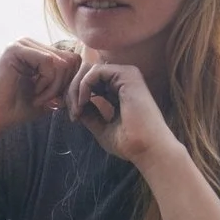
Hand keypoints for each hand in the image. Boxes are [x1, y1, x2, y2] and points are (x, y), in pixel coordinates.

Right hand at [0, 39, 83, 140]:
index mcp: (36, 52)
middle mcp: (29, 44)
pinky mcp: (15, 49)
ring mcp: (22, 44)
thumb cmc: (14, 110)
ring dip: (54, 86)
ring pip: (61, 62)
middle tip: (47, 102)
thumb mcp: (48, 97)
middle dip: (63, 86)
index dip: (69, 83)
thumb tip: (84, 77)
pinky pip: (49, 62)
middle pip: (69, 60)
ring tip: (39, 99)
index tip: (56, 102)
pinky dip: (47, 83)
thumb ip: (65, 85)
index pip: (71, 60)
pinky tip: (35, 94)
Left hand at [67, 59, 187, 176]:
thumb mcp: (101, 128)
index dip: (76, 96)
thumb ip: (89, 114)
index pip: (91, 83)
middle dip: (73, 91)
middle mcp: (123, 80)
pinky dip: (83, 86)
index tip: (74, 118)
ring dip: (76, 89)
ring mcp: (126, 75)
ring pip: (89, 70)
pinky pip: (95, 71)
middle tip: (72, 113)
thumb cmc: (129, 143)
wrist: (147, 149)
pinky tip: (83, 103)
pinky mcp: (127, 75)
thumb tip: (75, 105)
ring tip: (77, 111)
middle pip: (87, 73)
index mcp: (119, 91)